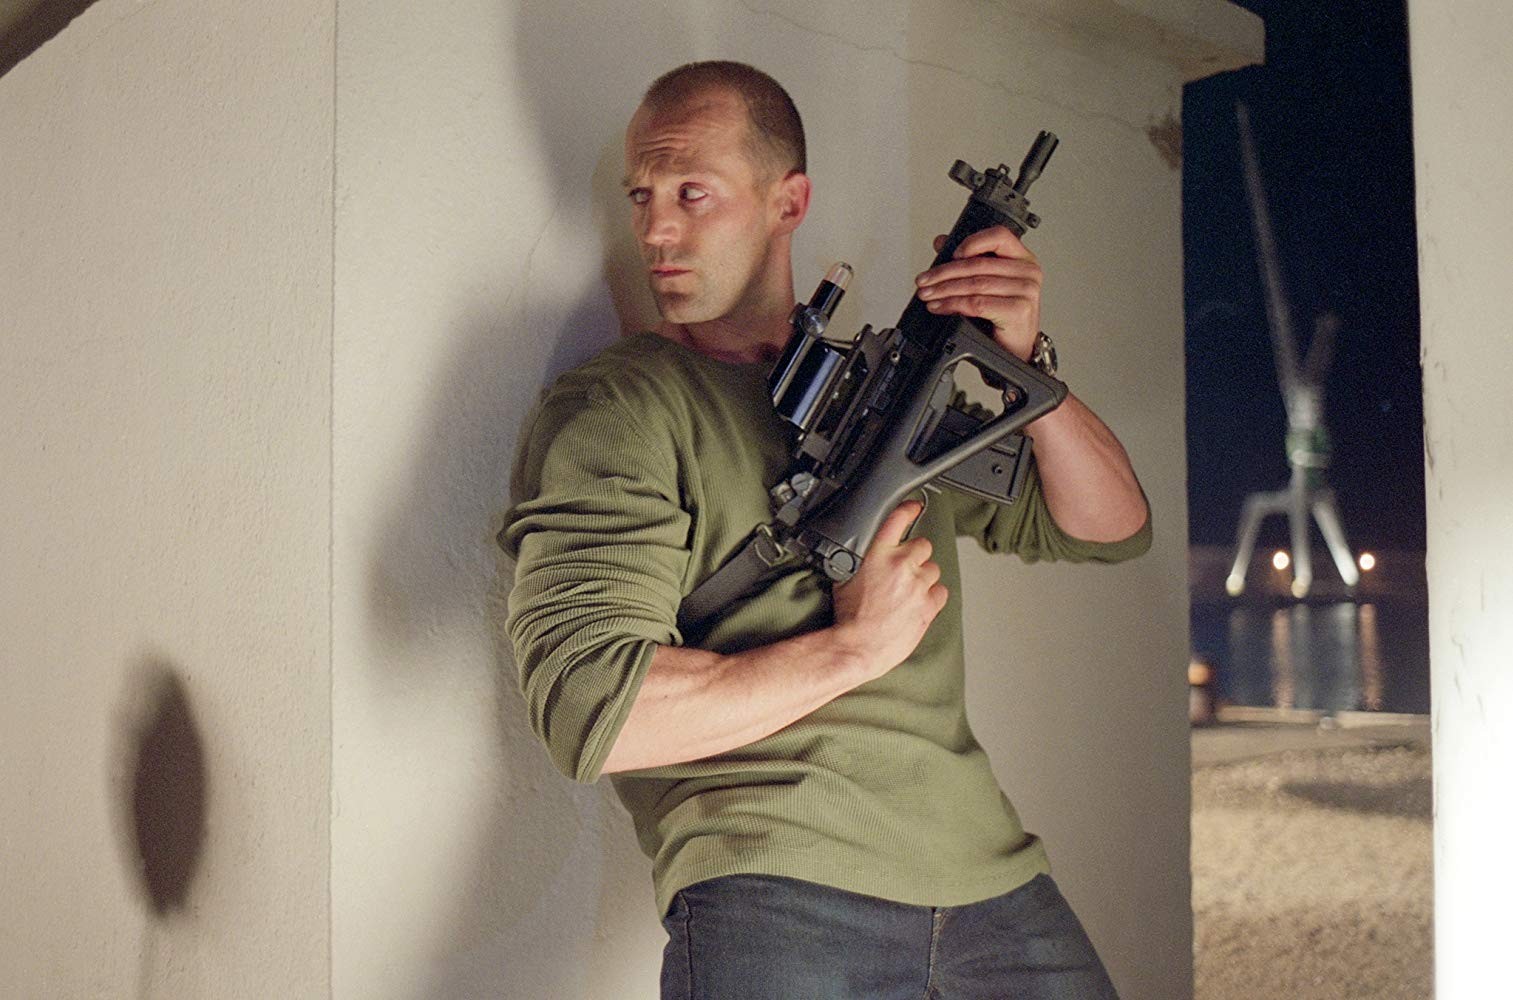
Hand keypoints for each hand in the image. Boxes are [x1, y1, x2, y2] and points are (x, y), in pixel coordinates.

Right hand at [831, 501, 948, 678]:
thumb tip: (866, 551)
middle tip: (903, 571)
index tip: (915, 506)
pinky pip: (941, 591)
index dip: (909, 509)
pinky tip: (917, 603)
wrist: (858, 646)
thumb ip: (860, 559)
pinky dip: (932, 596)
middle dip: (915, 556)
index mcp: (877, 554)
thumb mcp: (844, 577)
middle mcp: (900, 565)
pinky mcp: (929, 605)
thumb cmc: (848, 617)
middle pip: (923, 545)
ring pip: (933, 569)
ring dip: (923, 577)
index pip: (898, 519)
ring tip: (908, 592)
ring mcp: (917, 585)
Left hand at [913, 226, 1041, 361]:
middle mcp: (1027, 272)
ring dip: (945, 290)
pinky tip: (941, 307)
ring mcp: (1025, 291)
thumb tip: (941, 242)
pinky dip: (954, 305)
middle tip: (924, 281)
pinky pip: (978, 304)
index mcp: (1023, 258)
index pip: (999, 236)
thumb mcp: (987, 283)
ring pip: (975, 285)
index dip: (972, 242)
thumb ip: (968, 260)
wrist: (1016, 348)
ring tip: (928, 295)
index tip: (951, 254)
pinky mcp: (1018, 310)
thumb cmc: (1004, 315)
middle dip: (944, 273)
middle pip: (978, 265)